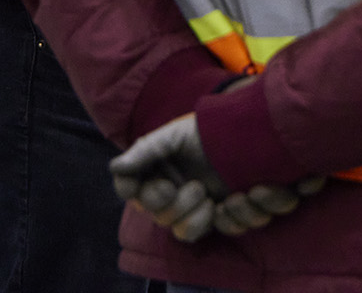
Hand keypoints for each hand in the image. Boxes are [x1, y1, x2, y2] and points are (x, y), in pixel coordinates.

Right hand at [111, 114, 226, 243]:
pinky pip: (206, 232)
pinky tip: (226, 203)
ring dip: (194, 217)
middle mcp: (169, 194)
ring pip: (181, 231)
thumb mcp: (175, 134)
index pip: (131, 190)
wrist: (245, 134)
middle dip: (175, 205)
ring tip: (208, 196)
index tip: (156, 186)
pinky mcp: (213, 215)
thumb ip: (146, 150)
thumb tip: (116, 167)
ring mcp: (192, 207)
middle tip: (196, 186)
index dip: (138, 193)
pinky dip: (214, 221)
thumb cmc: (206, 130)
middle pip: (158, 216)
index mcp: (155, 173)